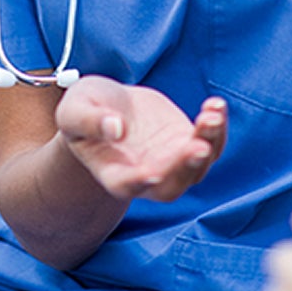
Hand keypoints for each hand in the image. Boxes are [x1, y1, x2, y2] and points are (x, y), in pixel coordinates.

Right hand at [55, 76, 227, 202]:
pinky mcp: (187, 141)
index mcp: (113, 174)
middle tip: (198, 146)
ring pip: (198, 165)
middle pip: (171, 185)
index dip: (139, 182)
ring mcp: (171, 161)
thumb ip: (89, 120)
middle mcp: (146, 175)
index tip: (152, 173)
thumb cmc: (86, 109)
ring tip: (212, 115)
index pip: (126, 186)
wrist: (109, 104)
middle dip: (186, 167)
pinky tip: (217, 105)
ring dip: (209, 143)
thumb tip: (115, 128)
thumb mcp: (74, 109)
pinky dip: (217, 127)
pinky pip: (210, 142)